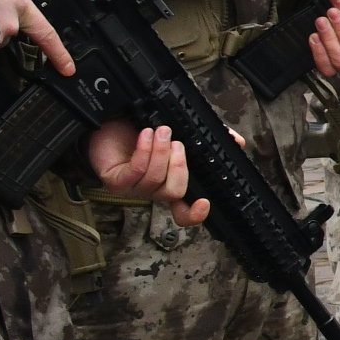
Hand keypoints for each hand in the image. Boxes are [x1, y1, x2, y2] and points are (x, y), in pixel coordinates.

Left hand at [83, 122, 205, 225]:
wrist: (106, 126)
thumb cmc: (136, 131)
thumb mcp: (171, 135)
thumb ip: (195, 140)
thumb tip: (234, 139)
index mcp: (168, 184)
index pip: (183, 211)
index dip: (194, 213)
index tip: (203, 203)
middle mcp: (151, 191)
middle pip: (174, 192)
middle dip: (178, 166)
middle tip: (176, 143)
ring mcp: (133, 189)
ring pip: (155, 179)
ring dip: (161, 151)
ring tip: (160, 131)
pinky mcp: (116, 182)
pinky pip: (137, 170)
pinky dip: (145, 150)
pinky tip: (146, 134)